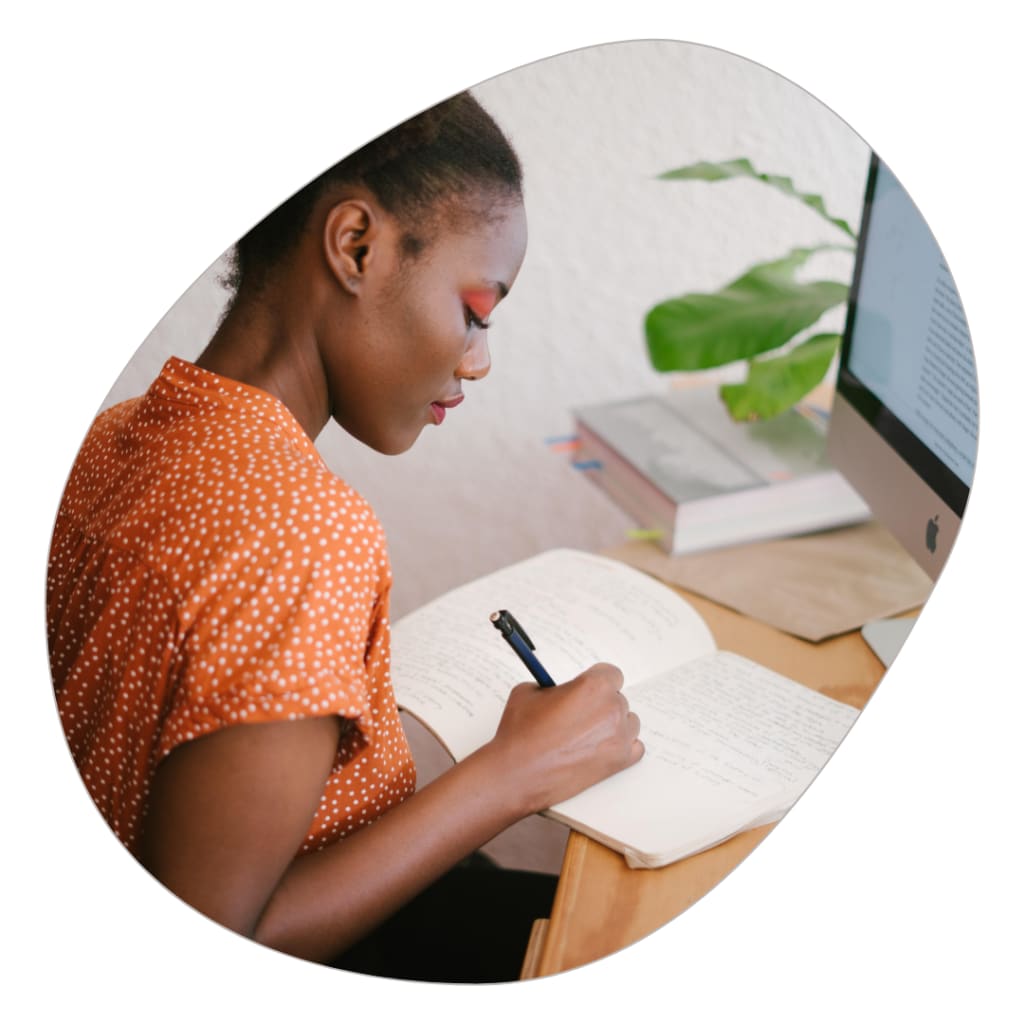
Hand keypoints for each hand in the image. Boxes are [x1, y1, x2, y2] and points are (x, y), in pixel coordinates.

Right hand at [487, 662, 643, 814]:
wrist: (517, 773)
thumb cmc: (522, 734)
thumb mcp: (529, 691)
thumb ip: (553, 686)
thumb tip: (562, 690)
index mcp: (594, 686)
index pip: (611, 674)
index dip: (597, 681)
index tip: (587, 689)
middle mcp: (612, 710)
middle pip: (618, 698)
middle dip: (600, 704)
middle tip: (578, 715)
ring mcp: (619, 737)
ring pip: (628, 722)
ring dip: (612, 725)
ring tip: (586, 734)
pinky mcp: (619, 762)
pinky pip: (635, 747)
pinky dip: (622, 746)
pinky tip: (602, 747)